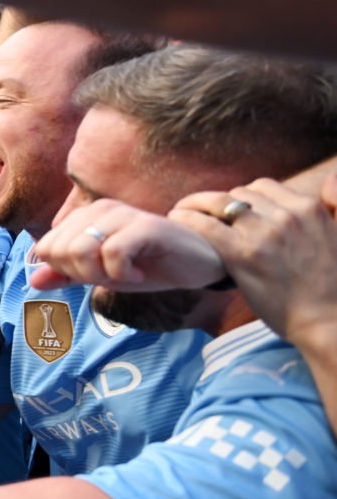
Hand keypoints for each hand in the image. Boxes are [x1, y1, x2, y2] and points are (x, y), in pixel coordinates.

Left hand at [29, 199, 224, 291]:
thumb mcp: (101, 274)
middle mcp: (99, 208)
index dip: (67, 271)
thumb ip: (66, 274)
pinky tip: (140, 271)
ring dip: (102, 275)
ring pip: (81, 250)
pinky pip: (112, 253)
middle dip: (83, 274)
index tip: (96, 273)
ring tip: (127, 271)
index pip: (46, 248)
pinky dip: (123, 273)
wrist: (198, 264)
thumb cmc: (148, 265)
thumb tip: (32, 279)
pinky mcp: (144, 225)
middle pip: (59, 251)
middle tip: (113, 274)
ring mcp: (122, 214)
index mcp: (84, 215)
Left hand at [172, 176, 336, 347]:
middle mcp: (288, 215)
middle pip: (239, 194)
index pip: (263, 186)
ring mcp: (265, 233)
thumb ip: (331, 205)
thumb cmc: (329, 285)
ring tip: (183, 210)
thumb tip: (329, 178)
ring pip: (220, 203)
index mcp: (309, 209)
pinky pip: (206, 226)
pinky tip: (177, 218)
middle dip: (221, 204)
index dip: (244, 197)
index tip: (232, 210)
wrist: (326, 321)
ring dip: (197, 204)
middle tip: (206, 215)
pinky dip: (186, 218)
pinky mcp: (244, 254)